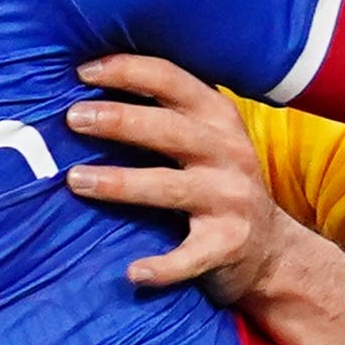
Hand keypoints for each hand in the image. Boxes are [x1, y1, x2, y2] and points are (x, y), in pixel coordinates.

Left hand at [61, 53, 291, 306]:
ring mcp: (230, 200)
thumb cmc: (217, 184)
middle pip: (169, 129)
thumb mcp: (205, 138)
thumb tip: (88, 90)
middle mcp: (228, 153)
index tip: (83, 72)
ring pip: (171, 187)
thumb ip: (165, 113)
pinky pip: (190, 257)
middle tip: (73, 118)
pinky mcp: (228, 245)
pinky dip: (163, 267)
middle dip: (119, 120)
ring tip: (76, 180)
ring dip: (121, 183)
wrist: (271, 250)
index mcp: (218, 118)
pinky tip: (133, 273)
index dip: (128, 71)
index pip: (172, 80)